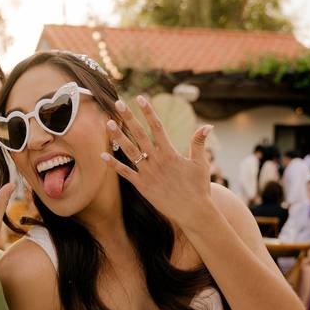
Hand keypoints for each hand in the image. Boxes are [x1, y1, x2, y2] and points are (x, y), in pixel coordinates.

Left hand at [101, 96, 213, 228]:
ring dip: (118, 137)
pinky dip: (114, 165)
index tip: (141, 98)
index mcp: (170, 153)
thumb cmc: (199, 187)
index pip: (157, 127)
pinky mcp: (142, 186)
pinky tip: (102, 155)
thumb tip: (207, 126)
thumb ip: (199, 143)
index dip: (148, 112)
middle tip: (118, 104)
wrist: (193, 212)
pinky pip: (125, 173)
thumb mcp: (201, 163)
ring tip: (108, 123)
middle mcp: (157, 160)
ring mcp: (148, 173)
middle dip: (129, 118)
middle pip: (140, 134)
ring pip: (130, 151)